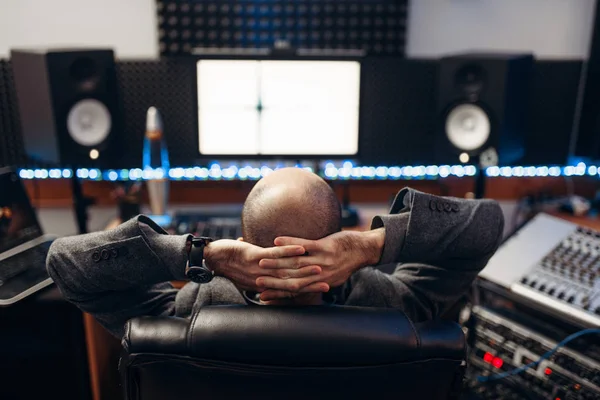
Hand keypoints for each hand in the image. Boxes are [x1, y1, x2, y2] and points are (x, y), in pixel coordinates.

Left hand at [204, 239, 328, 292]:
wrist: (212, 258)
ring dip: (304, 268)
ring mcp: (260, 269)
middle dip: (311, 283)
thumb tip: (273, 267)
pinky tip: (301, 248)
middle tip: (328, 283)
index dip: (307, 290)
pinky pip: (274, 255)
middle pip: (292, 283)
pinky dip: (289, 251)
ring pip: (286, 269)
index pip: (289, 290)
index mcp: (264, 284)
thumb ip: (263, 271)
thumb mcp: (249, 271)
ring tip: (321, 267)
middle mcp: (264, 280)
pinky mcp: (254, 257)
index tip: (323, 290)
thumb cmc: (230, 262)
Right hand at [257, 228, 384, 300]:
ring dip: (276, 263)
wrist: (364, 250)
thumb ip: (315, 280)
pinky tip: (276, 240)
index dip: (278, 294)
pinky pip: (304, 246)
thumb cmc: (346, 262)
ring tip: (260, 261)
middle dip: (272, 282)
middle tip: (255, 282)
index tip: (262, 296)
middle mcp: (321, 276)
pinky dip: (289, 244)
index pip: (295, 292)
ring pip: (295, 264)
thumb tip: (300, 283)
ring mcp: (323, 262)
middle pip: (291, 280)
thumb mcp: (331, 276)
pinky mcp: (325, 248)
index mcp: (320, 284)